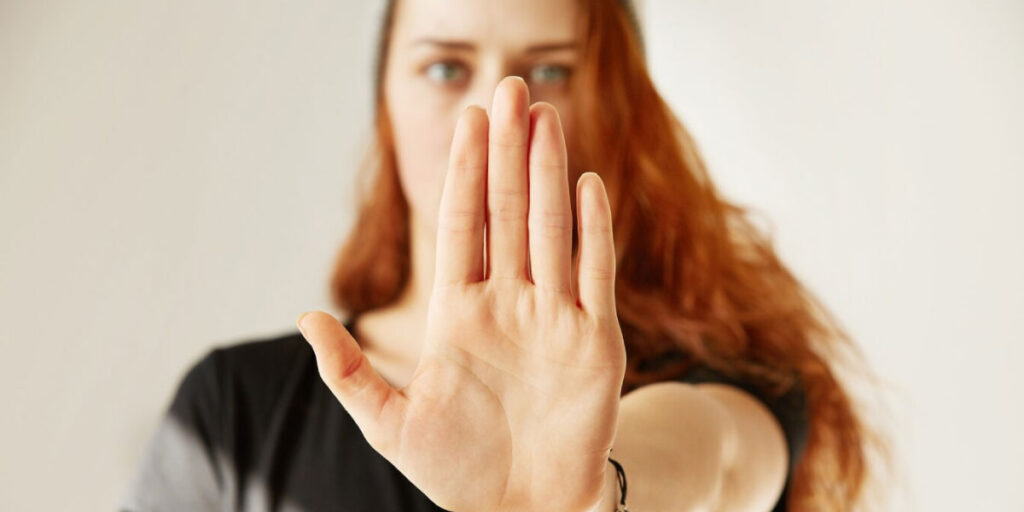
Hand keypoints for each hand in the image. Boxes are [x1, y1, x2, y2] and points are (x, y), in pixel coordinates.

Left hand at [298, 76, 625, 510]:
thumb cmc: (455, 472)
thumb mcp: (389, 423)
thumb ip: (350, 372)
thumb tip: (306, 318)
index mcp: (459, 316)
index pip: (461, 227)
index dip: (464, 173)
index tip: (467, 121)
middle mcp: (507, 306)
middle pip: (508, 214)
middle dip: (508, 152)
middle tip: (511, 91)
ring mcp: (553, 320)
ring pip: (550, 231)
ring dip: (547, 174)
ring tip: (545, 118)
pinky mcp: (595, 344)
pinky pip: (594, 276)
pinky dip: (592, 231)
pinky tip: (585, 184)